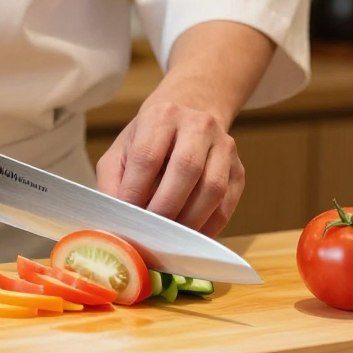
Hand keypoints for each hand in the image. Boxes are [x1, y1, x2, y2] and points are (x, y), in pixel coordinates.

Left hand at [95, 99, 244, 236]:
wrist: (190, 114)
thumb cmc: (148, 140)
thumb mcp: (121, 151)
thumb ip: (113, 183)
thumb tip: (117, 219)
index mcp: (161, 116)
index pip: (147, 156)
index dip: (136, 191)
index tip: (128, 218)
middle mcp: (197, 125)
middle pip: (185, 169)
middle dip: (165, 208)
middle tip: (150, 233)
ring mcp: (223, 146)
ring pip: (212, 188)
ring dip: (189, 220)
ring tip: (170, 237)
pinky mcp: (238, 168)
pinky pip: (228, 204)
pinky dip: (209, 226)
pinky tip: (190, 236)